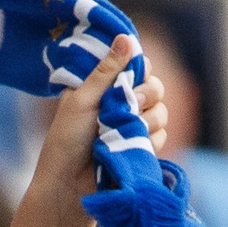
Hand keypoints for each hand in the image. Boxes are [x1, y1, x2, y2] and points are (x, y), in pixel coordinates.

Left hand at [29, 34, 168, 207]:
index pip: (138, 65)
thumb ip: (106, 71)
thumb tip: (126, 38)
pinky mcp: (141, 148)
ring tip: (121, 134)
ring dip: (146, 121)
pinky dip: (148, 142)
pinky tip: (131, 148)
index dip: (140, 70)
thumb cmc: (66, 142)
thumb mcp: (82, 100)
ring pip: (162, 112)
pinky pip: (161, 136)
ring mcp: (133, 126)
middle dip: (146, 95)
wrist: (68, 188)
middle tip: (130, 106)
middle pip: (156, 86)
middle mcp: (122, 103)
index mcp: (105, 86)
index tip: (131, 78)